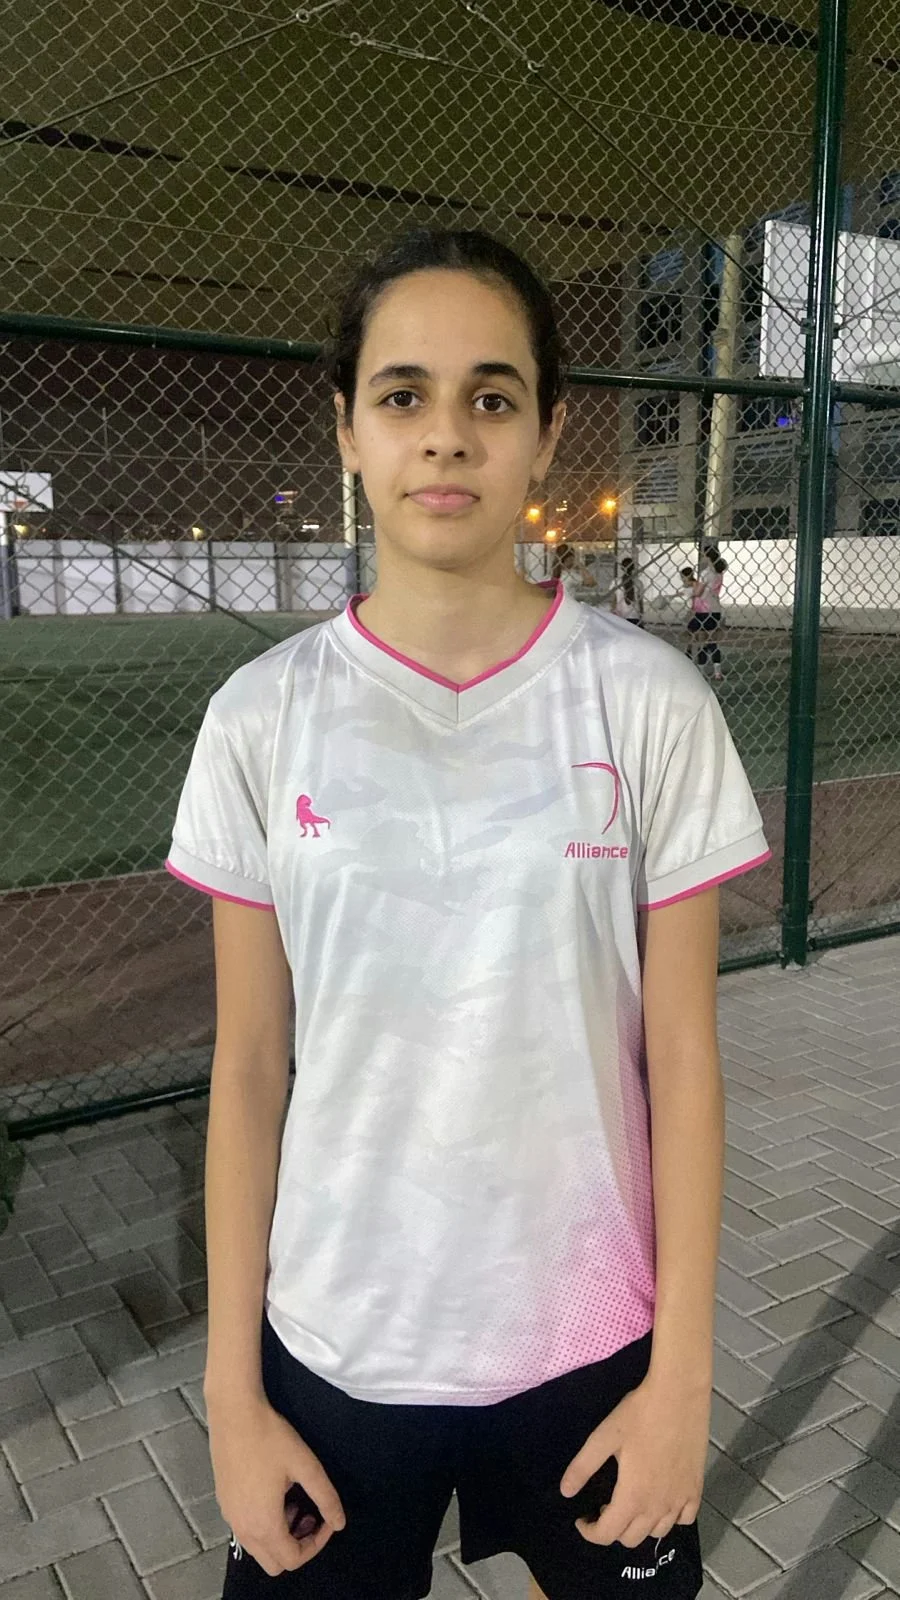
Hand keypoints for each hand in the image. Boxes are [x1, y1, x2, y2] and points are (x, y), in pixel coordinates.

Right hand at [207, 1391, 345, 1576]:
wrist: (233, 1413)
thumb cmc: (271, 1438)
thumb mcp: (306, 1465)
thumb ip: (325, 1497)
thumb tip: (340, 1523)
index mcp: (264, 1524)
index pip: (293, 1559)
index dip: (316, 1545)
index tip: (326, 1518)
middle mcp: (243, 1528)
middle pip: (274, 1563)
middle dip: (297, 1546)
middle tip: (309, 1516)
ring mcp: (230, 1517)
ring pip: (258, 1549)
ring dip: (280, 1537)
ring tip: (293, 1503)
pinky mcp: (224, 1503)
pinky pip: (246, 1532)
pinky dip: (264, 1526)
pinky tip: (273, 1494)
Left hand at [559, 1374, 708, 1548]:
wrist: (678, 1395)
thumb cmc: (639, 1414)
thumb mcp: (604, 1437)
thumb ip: (583, 1467)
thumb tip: (566, 1492)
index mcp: (633, 1497)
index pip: (607, 1534)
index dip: (590, 1532)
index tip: (582, 1518)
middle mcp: (658, 1507)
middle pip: (631, 1539)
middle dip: (612, 1528)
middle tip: (604, 1505)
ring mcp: (680, 1500)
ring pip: (657, 1533)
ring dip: (639, 1526)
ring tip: (630, 1502)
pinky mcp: (696, 1489)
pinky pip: (684, 1519)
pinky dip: (669, 1519)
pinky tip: (661, 1500)